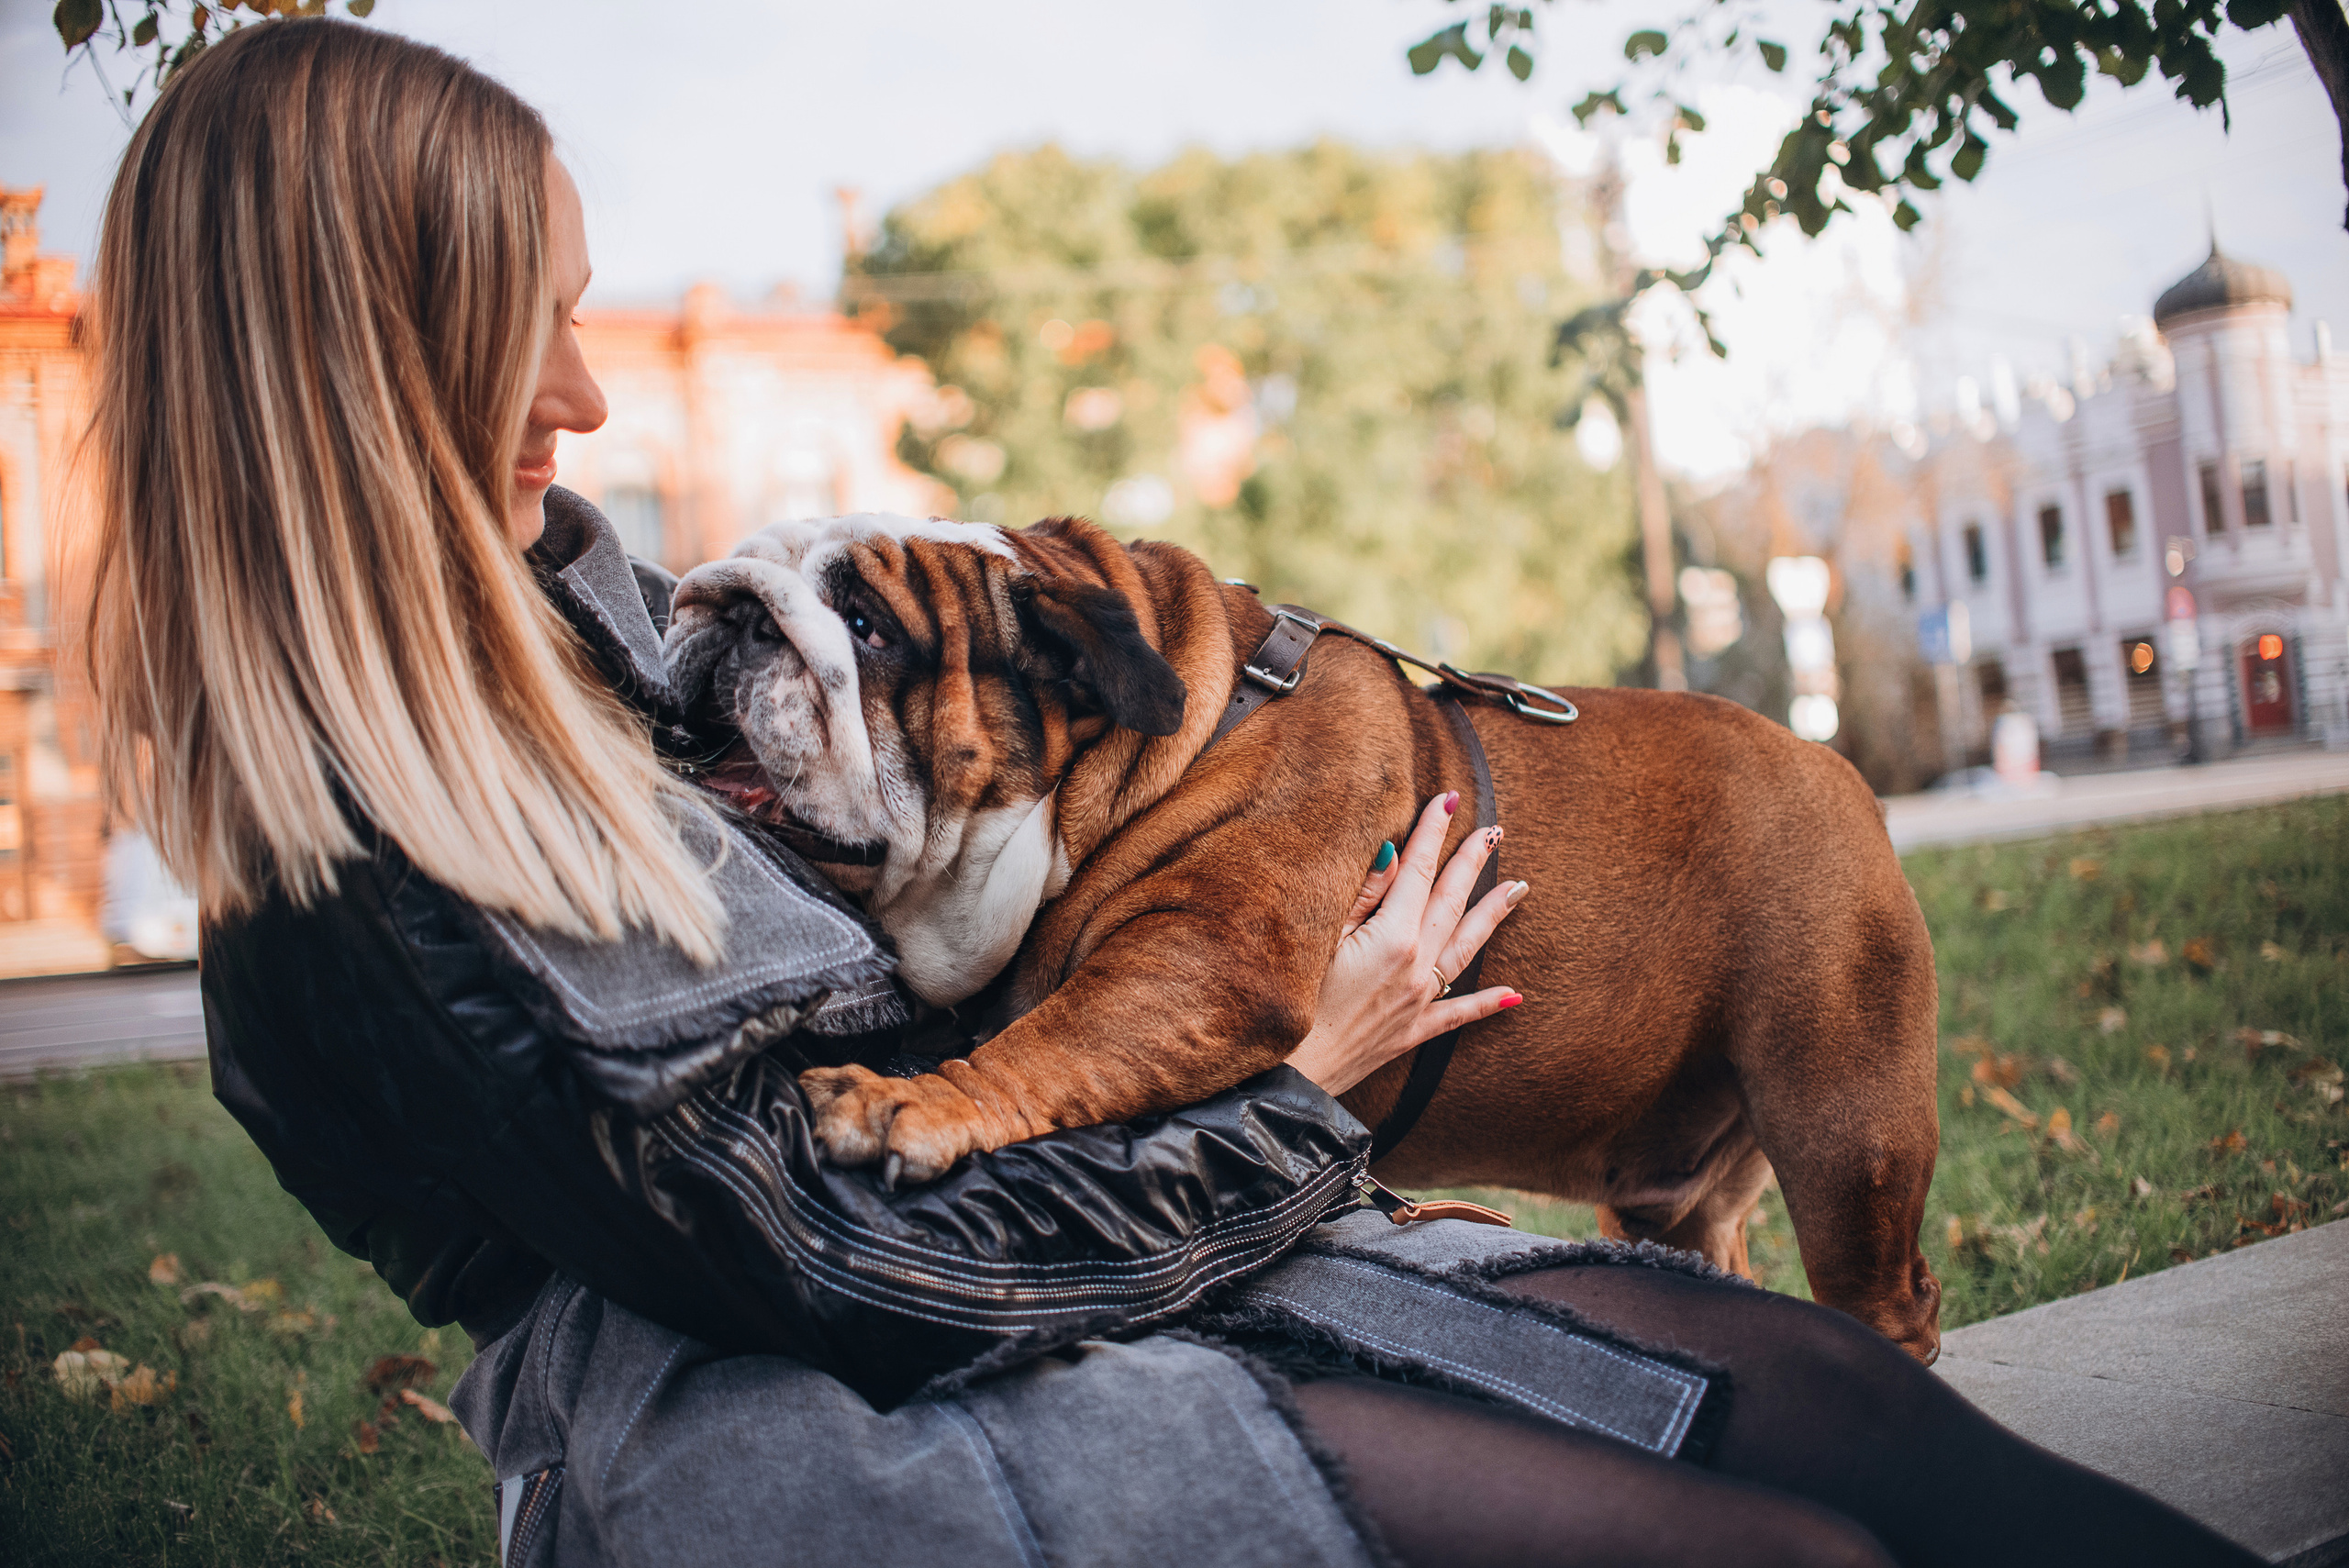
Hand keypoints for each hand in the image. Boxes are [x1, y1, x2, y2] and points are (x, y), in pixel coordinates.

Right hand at [1284, 792, 1526, 1095]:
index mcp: (1393, 937)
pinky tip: (1515, 995)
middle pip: (1451, 901)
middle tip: (1494, 830)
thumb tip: (1394, 853)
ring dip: (1493, 915)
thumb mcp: (1321, 939)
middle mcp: (1416, 966)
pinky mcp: (1413, 1031)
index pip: (1419, 871)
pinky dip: (1488, 1003)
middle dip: (1472, 862)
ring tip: (1519, 887)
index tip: (1446, 800)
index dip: (1433, 832)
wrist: (1293, 1078)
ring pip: (1466, 948)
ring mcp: (1419, 1000)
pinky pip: (1459, 1013)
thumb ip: (1361, 896)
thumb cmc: (1295, 1004)